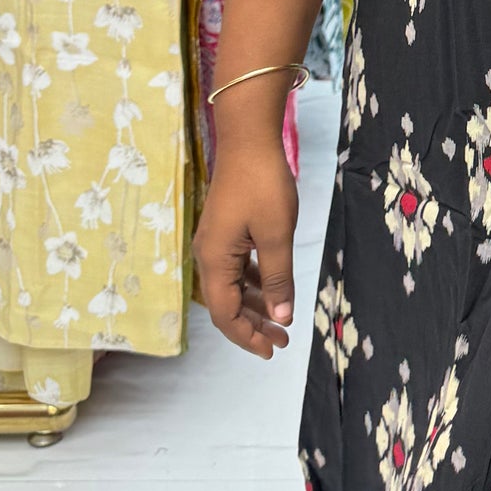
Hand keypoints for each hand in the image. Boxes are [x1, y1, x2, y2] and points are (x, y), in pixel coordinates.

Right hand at [194, 130, 300, 356]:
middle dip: (253, 326)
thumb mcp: (276, 235)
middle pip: (227, 304)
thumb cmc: (263, 185)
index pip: (225, 314)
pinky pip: (237, 269)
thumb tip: (281, 318)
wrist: (249, 140)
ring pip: (233, 287)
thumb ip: (278, 278)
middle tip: (282, 341)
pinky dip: (255, 284)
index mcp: (214, 261)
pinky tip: (273, 290)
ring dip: (256, 305)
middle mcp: (208, 256)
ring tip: (281, 322)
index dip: (247, 336)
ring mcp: (216, 244)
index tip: (272, 350)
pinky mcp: (226, 232)